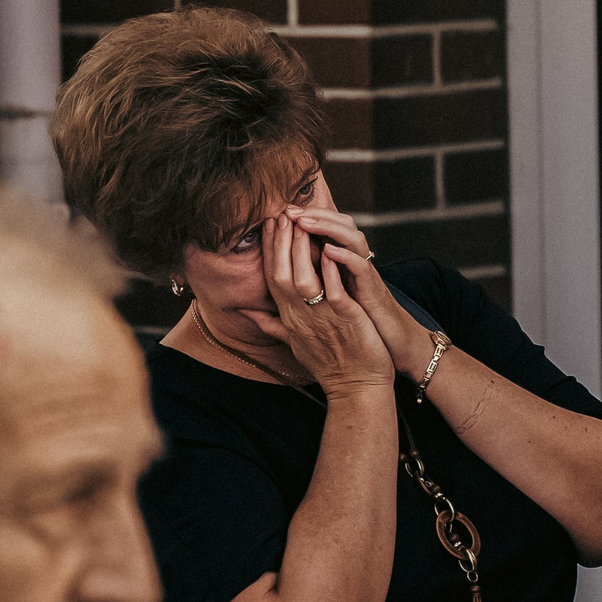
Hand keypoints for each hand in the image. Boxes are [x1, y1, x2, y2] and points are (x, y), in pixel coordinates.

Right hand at [250, 211, 392, 393]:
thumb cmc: (328, 364)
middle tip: (281, 213)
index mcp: (288, 318)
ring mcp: (321, 318)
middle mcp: (299, 317)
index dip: (268, 249)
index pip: (271, 277)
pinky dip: (330, 271)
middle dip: (279, 242)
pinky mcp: (345, 320)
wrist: (356, 389)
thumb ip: (269, 323)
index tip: (269, 224)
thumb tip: (244, 311)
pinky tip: (328, 250)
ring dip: (300, 251)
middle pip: (280, 274)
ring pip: (302, 280)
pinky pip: (333, 292)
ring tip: (301, 224)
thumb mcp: (292, 342)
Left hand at [289, 207, 434, 375]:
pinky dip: (346, 257)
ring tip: (304, 223)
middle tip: (289, 210)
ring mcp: (365, 274)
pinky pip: (361, 267)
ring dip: (328, 228)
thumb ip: (308, 286)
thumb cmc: (357, 323)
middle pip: (339, 224)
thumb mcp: (328, 300)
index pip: (324, 230)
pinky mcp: (373, 289)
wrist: (389, 344)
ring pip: (352, 238)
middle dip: (313, 214)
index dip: (302, 221)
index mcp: (342, 264)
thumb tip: (278, 282)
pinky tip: (329, 251)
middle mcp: (356, 262)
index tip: (277, 216)